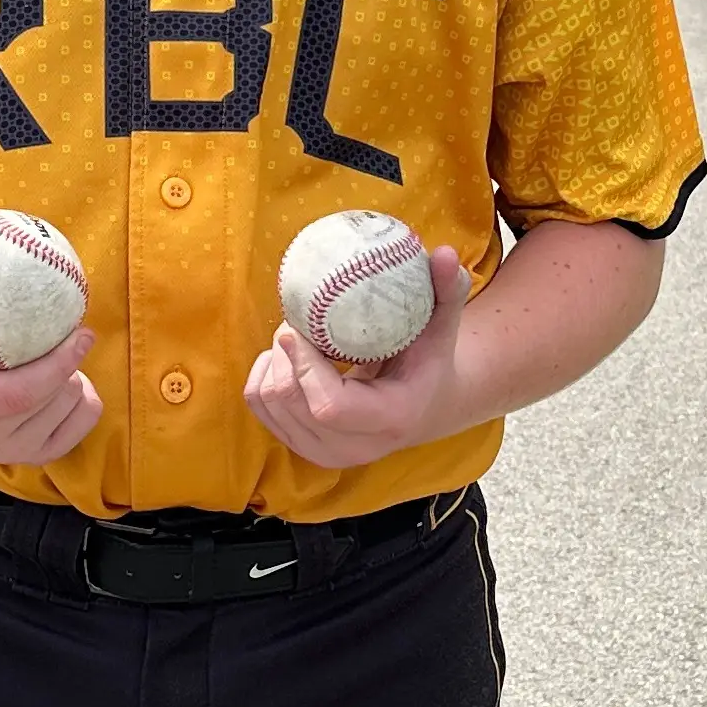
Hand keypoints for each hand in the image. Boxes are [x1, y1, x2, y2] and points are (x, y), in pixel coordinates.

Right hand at [0, 236, 102, 465]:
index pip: (17, 393)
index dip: (57, 365)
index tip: (82, 331)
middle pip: (45, 402)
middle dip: (69, 368)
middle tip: (79, 333)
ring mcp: (7, 454)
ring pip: (66, 412)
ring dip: (75, 381)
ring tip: (61, 357)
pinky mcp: (34, 459)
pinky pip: (81, 427)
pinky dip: (85, 401)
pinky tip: (68, 382)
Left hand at [243, 247, 472, 469]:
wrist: (422, 406)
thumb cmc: (427, 359)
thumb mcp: (442, 326)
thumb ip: (447, 290)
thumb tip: (444, 252)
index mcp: (391, 419)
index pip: (330, 407)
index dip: (305, 367)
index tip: (296, 327)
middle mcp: (355, 448)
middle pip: (291, 402)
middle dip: (283, 355)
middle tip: (296, 322)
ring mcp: (325, 453)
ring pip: (269, 404)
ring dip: (272, 363)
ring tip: (297, 338)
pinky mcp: (302, 448)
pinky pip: (259, 408)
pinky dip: (262, 377)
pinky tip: (288, 360)